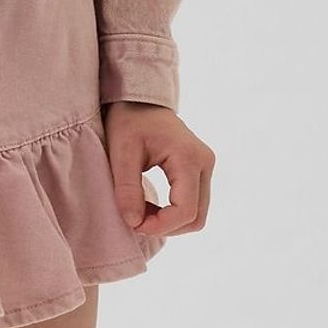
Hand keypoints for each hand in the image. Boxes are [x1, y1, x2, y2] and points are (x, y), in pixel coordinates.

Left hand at [102, 102, 211, 238]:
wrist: (140, 101)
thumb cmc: (129, 121)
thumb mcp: (121, 152)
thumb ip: (127, 188)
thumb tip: (134, 222)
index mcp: (188, 158)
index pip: (186, 210)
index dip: (161, 226)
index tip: (133, 224)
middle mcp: (205, 163)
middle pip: (197, 217)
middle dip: (166, 227)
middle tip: (135, 219)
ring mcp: (205, 167)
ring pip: (197, 214)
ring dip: (169, 222)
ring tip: (140, 211)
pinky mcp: (200, 171)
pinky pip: (193, 204)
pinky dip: (172, 213)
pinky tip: (149, 205)